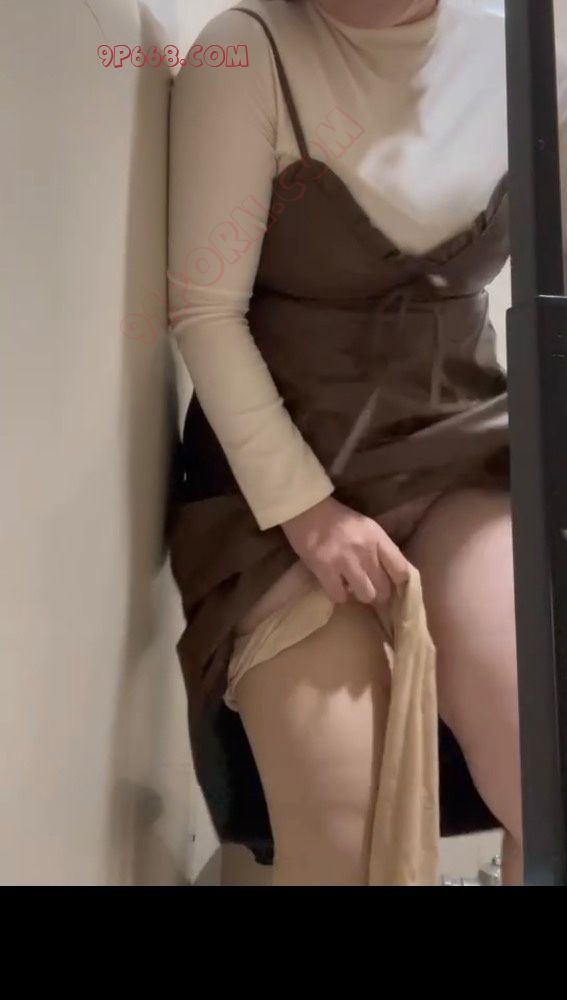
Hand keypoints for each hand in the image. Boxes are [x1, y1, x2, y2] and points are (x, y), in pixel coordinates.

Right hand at [281, 496, 409, 605]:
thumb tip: (391, 575)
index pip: (402, 570)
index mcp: (378, 538)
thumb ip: (380, 549)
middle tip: (370, 588)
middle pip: (384, 588)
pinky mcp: (324, 570)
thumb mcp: (367, 528)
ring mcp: (345, 561)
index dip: (399, 583)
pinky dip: (338, 595)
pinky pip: (339, 596)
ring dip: (360, 595)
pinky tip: (336, 586)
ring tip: (353, 588)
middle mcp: (365, 551)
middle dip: (379, 592)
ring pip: (366, 595)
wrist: (307, 509)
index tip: (393, 585)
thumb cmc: (338, 519)